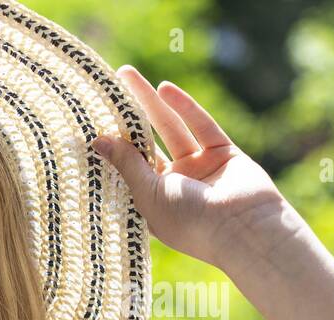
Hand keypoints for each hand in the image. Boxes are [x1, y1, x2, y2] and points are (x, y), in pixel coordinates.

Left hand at [93, 66, 285, 269]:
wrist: (243, 229)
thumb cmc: (188, 221)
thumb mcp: (148, 192)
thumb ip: (126, 164)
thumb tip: (98, 141)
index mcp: (151, 201)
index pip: (126, 167)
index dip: (111, 146)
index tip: (91, 122)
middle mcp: (173, 184)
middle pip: (146, 143)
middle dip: (128, 116)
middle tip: (108, 88)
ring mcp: (199, 168)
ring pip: (170, 128)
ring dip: (151, 103)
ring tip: (127, 77)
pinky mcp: (222, 152)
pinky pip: (201, 125)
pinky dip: (184, 107)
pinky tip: (164, 89)